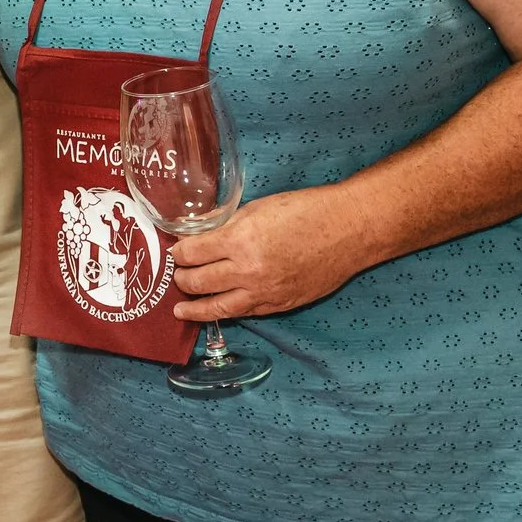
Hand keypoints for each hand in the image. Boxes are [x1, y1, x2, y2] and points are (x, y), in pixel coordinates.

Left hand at [170, 187, 373, 320]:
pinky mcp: (280, 305)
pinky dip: (226, 312)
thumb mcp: (257, 208)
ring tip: (181, 310)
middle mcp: (248, 271)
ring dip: (195, 308)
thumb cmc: (304, 211)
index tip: (174, 250)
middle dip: (182, 279)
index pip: (192, 252)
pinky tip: (217, 310)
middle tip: (176, 274)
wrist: (347, 230)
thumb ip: (226, 225)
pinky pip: (245, 313)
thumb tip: (200, 234)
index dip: (179, 252)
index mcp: (240, 240)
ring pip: (219, 307)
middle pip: (199, 282)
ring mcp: (265, 292)